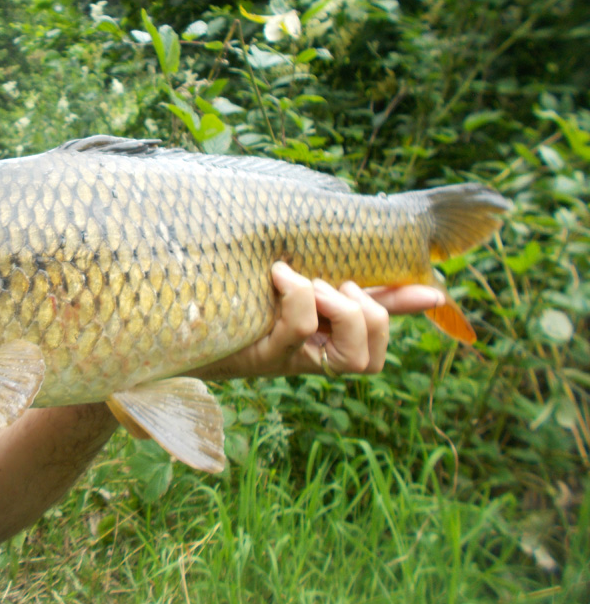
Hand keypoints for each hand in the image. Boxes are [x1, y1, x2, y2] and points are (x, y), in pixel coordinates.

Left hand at [195, 262, 444, 379]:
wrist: (170, 324)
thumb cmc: (221, 297)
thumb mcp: (270, 277)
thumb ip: (307, 266)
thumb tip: (340, 242)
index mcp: (321, 333)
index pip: (378, 330)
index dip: (407, 311)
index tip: (433, 291)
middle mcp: (311, 356)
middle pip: (373, 354)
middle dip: (366, 310)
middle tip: (331, 284)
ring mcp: (290, 360)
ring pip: (350, 355)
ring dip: (339, 310)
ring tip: (308, 284)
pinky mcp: (263, 358)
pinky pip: (300, 331)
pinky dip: (298, 297)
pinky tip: (278, 275)